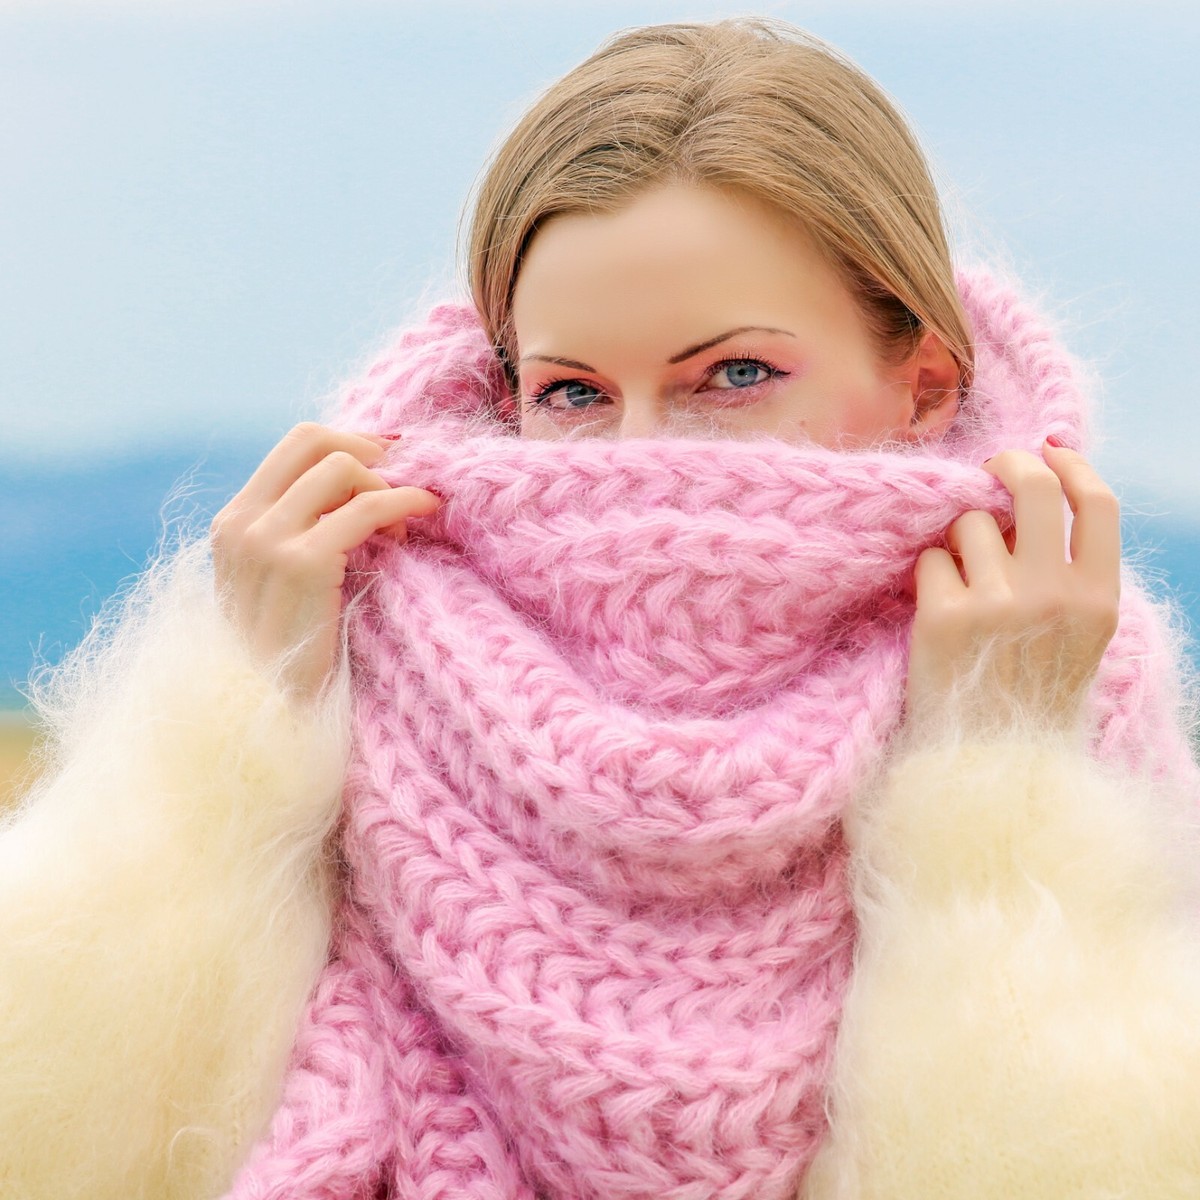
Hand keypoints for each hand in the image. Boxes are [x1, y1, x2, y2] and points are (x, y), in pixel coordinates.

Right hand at [210, 423, 440, 700]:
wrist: (264, 713)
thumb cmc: (286, 654)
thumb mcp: (277, 583)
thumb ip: (299, 533)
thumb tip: (357, 485)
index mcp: (233, 522)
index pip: (293, 445)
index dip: (350, 441)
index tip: (389, 461)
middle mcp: (241, 522)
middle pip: (313, 439)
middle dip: (369, 449)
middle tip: (405, 477)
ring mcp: (267, 540)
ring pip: (342, 467)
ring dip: (386, 486)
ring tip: (405, 526)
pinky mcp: (303, 564)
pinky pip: (365, 508)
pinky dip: (403, 502)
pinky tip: (424, 513)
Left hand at [906, 441, 1120, 733]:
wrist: (987, 766)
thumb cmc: (1027, 695)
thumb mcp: (1077, 637)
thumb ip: (1069, 572)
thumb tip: (1047, 487)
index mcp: (1097, 600)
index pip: (1098, 503)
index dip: (1071, 464)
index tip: (1048, 450)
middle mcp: (1052, 594)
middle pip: (1033, 488)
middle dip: (1007, 464)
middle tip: (988, 468)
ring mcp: (996, 603)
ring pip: (969, 524)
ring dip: (959, 543)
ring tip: (962, 586)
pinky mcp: (942, 617)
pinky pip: (928, 560)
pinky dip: (927, 577)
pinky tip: (936, 610)